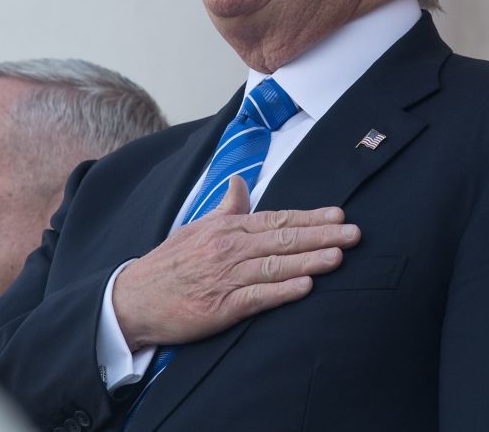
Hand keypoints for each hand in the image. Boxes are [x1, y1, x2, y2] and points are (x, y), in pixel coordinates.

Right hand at [112, 175, 359, 349]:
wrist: (134, 299)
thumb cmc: (169, 263)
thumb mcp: (195, 227)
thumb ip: (225, 208)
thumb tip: (241, 182)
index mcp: (227, 229)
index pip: (277, 219)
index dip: (310, 217)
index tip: (338, 215)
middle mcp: (230, 249)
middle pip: (284, 239)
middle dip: (322, 235)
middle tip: (354, 234)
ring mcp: (227, 278)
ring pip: (276, 266)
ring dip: (310, 260)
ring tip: (338, 257)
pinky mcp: (222, 307)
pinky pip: (258, 297)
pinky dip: (283, 291)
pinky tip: (306, 287)